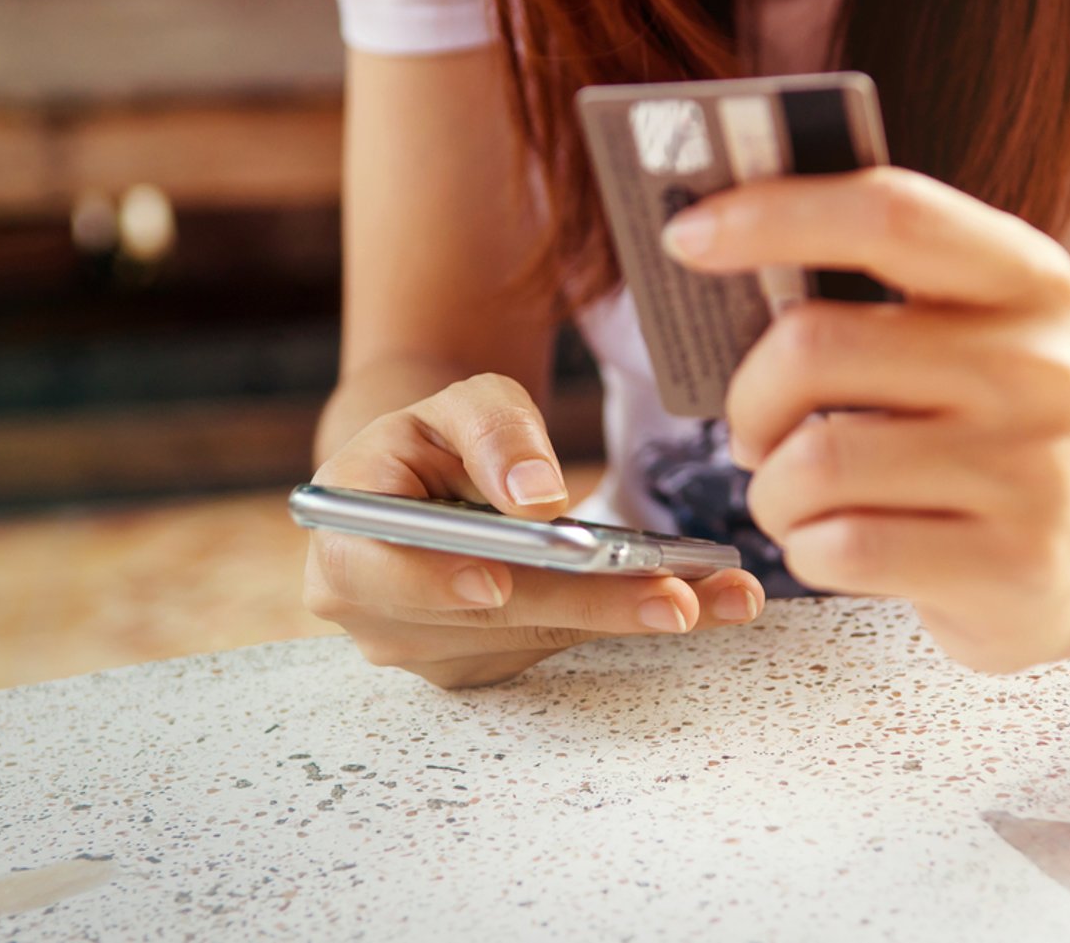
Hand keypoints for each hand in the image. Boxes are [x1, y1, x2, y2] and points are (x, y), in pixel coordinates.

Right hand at [303, 373, 764, 686]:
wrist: (426, 486)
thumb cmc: (435, 440)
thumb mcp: (456, 405)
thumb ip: (491, 431)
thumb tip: (537, 495)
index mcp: (347, 543)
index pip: (375, 573)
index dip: (433, 581)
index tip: (497, 583)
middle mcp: (379, 617)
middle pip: (489, 617)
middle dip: (588, 606)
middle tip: (675, 598)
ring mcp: (434, 652)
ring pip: (542, 636)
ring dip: (634, 617)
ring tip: (723, 596)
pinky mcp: (488, 665)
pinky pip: (565, 643)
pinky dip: (633, 620)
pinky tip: (707, 603)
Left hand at [663, 167, 1069, 671]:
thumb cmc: (975, 427)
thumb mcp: (953, 337)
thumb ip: (863, 292)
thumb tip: (715, 244)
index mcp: (1029, 281)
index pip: (889, 216)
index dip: (773, 214)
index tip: (688, 235)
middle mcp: (1041, 367)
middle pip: (817, 345)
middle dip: (749, 396)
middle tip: (751, 428)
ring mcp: (1029, 471)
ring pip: (815, 463)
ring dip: (772, 488)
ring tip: (792, 496)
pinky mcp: (1007, 563)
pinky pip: (840, 548)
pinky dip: (803, 547)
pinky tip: (829, 542)